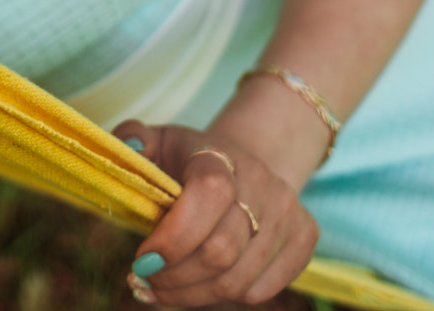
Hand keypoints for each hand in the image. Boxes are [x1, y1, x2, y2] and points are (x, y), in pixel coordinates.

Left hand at [111, 120, 319, 305]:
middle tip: (144, 280)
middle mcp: (262, 181)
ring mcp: (287, 211)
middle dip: (174, 277)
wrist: (244, 162)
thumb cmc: (189, 159)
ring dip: (191, 296)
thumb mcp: (158, 141)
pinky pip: (259, 291)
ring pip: (237, 280)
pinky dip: (221, 298)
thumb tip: (128, 147)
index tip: (141, 258)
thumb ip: (132, 138)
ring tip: (160, 289)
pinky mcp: (304, 238)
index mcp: (220, 155)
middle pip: (221, 251)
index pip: (208, 195)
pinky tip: (195, 288)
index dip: (173, 238)